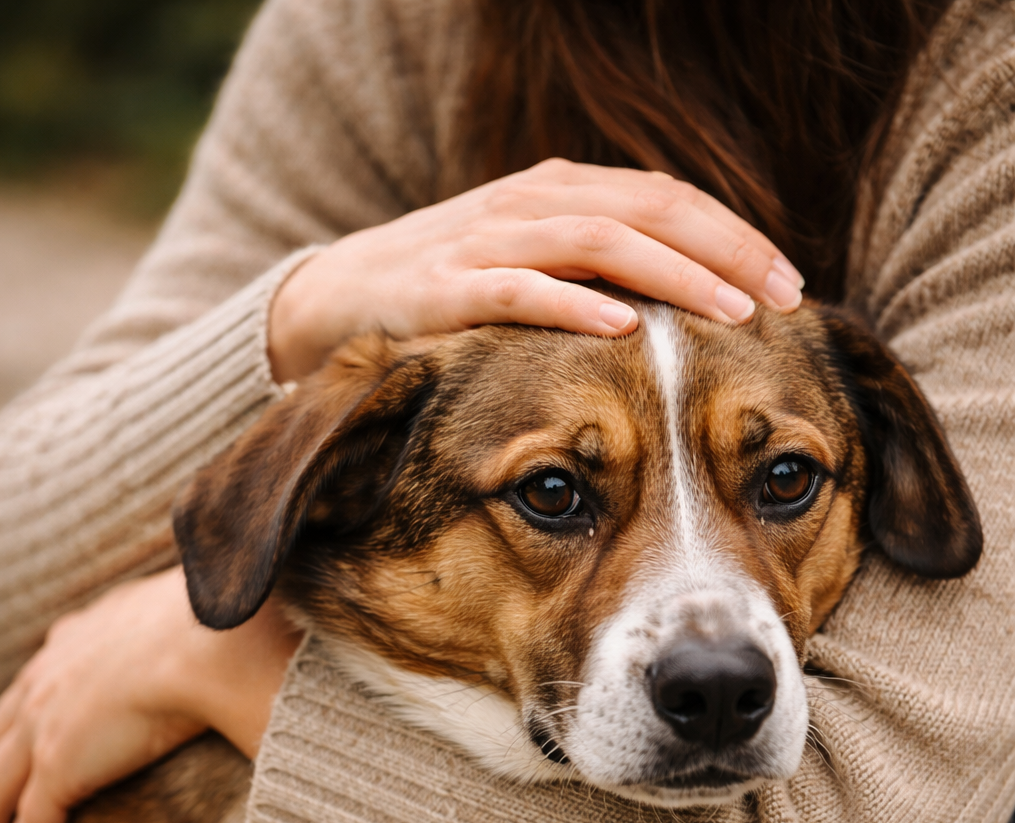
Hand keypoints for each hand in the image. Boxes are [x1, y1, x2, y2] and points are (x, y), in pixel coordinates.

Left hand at [0, 567, 300, 822]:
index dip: (17, 725)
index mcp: (75, 642)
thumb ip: (185, 642)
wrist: (212, 645)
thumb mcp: (190, 622)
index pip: (32, 690)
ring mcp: (45, 726)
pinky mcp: (60, 767)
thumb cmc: (221, 628)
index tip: (13, 745)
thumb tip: (232, 647)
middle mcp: (46, 681)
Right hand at [269, 158, 803, 381]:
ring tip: (729, 315)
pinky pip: (518, 290)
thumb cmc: (448, 295)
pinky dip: (573, 306)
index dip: (735, 236)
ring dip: (671, 276)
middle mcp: (531, 203)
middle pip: (650, 210)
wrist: (333, 305)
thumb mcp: (532, 270)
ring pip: (598, 243)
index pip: (668, 200)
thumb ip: (598, 273)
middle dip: (725, 253)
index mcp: (561, 193)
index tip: (789, 287)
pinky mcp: (443, 289)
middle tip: (783, 299)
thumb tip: (686, 310)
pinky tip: (623, 329)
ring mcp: (486, 241)